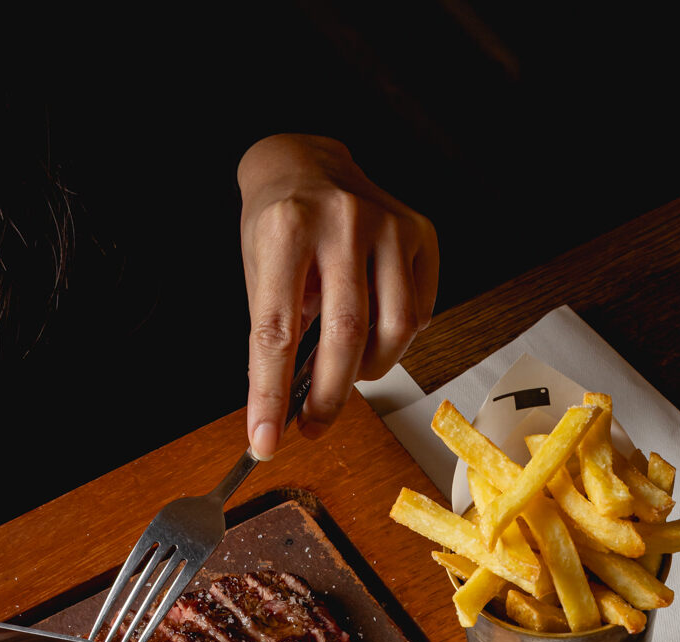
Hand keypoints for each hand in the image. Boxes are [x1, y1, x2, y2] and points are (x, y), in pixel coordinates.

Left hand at [238, 135, 437, 458]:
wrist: (306, 163)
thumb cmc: (279, 226)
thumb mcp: (258, 271)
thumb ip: (274, 336)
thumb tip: (282, 414)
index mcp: (286, 228)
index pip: (277, 331)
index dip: (271, 394)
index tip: (264, 441)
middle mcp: (342, 219)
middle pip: (345, 335)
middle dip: (328, 397)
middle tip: (312, 426)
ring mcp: (388, 223)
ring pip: (395, 330)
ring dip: (369, 369)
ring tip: (345, 369)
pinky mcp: (421, 232)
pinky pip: (419, 313)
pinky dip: (396, 340)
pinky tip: (373, 330)